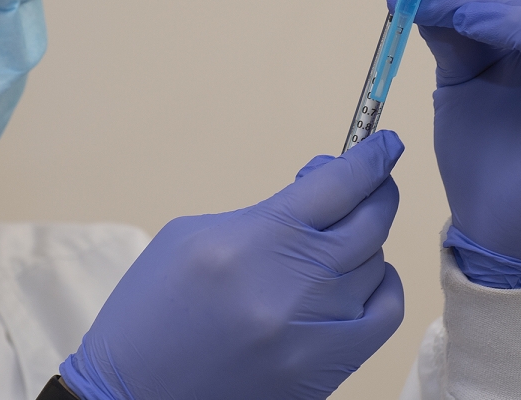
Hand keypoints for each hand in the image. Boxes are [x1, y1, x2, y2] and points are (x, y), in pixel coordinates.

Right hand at [60, 130, 405, 399]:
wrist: (136, 393)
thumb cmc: (151, 311)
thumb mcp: (191, 237)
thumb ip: (261, 213)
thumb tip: (316, 196)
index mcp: (253, 241)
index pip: (338, 185)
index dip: (369, 158)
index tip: (384, 146)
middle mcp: (293, 285)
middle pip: (370, 220)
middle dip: (375, 190)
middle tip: (367, 181)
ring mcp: (317, 331)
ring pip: (376, 264)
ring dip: (364, 240)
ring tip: (332, 239)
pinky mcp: (327, 368)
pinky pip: (384, 313)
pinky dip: (380, 285)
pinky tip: (358, 277)